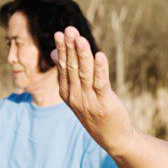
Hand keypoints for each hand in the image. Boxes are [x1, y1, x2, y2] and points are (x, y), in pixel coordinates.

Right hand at [51, 27, 134, 155]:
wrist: (112, 136)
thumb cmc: (95, 111)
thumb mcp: (77, 93)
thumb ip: (67, 74)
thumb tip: (55, 53)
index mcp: (67, 92)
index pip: (63, 67)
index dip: (62, 49)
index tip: (61, 33)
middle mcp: (75, 96)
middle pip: (72, 68)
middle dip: (70, 48)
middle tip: (70, 30)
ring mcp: (89, 101)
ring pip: (85, 73)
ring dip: (83, 55)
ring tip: (81, 39)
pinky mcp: (104, 103)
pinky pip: (101, 83)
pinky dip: (100, 69)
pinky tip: (100, 56)